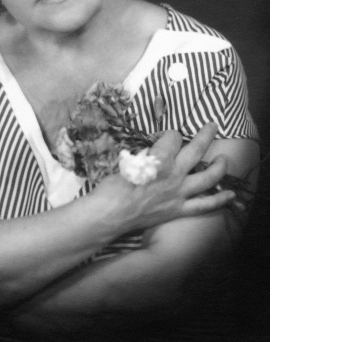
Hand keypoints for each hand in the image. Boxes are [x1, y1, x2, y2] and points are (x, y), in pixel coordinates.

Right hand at [94, 122, 235, 231]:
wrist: (110, 215)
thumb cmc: (113, 186)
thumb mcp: (128, 161)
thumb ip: (147, 155)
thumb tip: (154, 152)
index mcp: (161, 158)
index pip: (173, 137)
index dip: (167, 133)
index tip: (159, 137)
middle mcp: (175, 174)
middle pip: (197, 149)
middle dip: (206, 134)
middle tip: (212, 126)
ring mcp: (179, 193)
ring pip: (208, 177)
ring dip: (219, 166)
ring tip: (224, 158)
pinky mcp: (178, 210)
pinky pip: (204, 206)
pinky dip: (219, 200)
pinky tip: (231, 195)